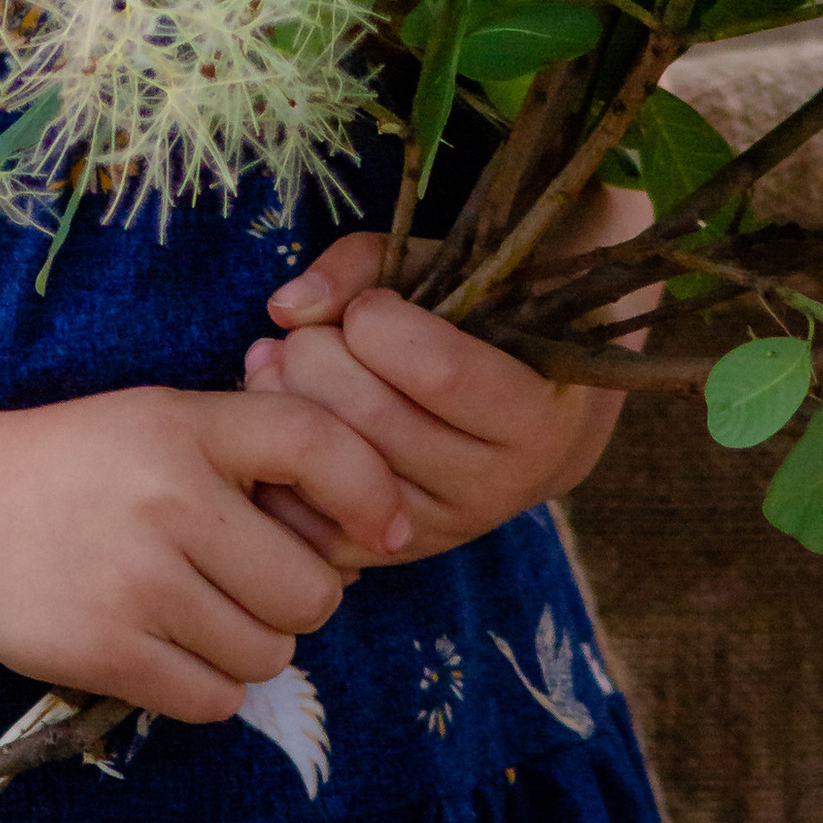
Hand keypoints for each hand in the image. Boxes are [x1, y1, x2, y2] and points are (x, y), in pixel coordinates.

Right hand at [0, 381, 412, 724]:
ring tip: (206, 611)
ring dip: (253, 645)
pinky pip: (214, 700)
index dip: (371, 490)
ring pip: (267, 653)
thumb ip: (257, 447)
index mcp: (187, 426)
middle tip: (258, 580)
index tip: (388, 528)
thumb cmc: (86, 465)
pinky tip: (175, 648)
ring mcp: (135, 581)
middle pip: (311, 588)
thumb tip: (372, 514)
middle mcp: (166, 499)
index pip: (317, 444)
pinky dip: (209, 686)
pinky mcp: (104, 652)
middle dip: (300, 595)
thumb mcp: (166, 420)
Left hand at [241, 231, 627, 565]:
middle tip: (309, 334)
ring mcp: (448, 530)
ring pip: (340, 468)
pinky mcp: (398, 553)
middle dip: (318, 356)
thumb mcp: (450, 276)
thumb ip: (366, 268)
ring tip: (285, 365)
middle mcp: (500, 486)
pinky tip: (286, 421)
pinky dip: (284, 466)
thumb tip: (285, 308)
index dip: (378, 321)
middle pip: (375, 419)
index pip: (439, 373)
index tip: (368, 303)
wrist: (536, 425)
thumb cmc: (485, 328)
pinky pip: (317, 523)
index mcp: (538, 416)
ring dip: (290, 402)